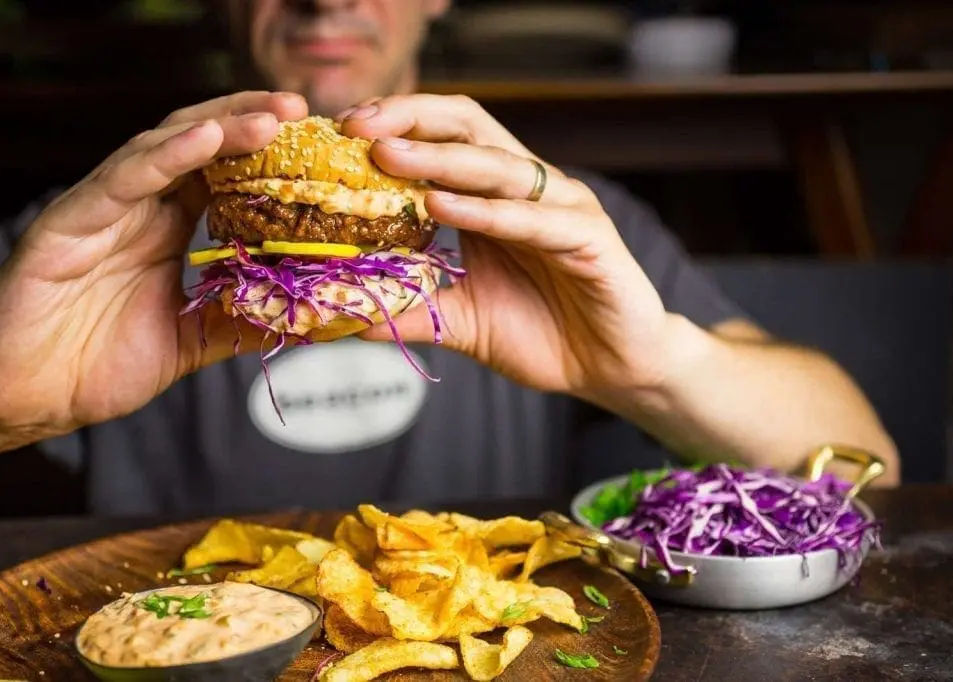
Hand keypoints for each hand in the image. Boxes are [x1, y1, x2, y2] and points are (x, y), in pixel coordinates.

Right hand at [0, 92, 306, 451]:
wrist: (24, 401)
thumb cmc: (94, 366)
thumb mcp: (190, 344)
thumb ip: (240, 323)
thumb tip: (307, 319)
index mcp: (165, 229)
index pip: (221, 173)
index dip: (266, 154)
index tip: (317, 144)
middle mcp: (138, 209)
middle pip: (198, 144)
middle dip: (249, 120)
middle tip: (300, 109)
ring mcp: (103, 211)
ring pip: (163, 148)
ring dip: (219, 128)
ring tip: (269, 119)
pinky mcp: (67, 222)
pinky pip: (120, 179)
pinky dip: (164, 155)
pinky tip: (205, 138)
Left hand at [342, 95, 673, 398]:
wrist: (611, 369)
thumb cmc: (542, 335)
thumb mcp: (461, 321)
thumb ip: (410, 310)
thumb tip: (344, 316)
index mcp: (495, 199)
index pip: (444, 139)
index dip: (396, 127)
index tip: (342, 132)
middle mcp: (528, 191)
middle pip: (468, 130)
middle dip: (410, 121)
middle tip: (357, 127)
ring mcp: (562, 209)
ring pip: (498, 167)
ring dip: (439, 158)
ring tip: (387, 155)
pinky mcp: (590, 239)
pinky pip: (533, 219)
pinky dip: (487, 211)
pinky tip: (443, 204)